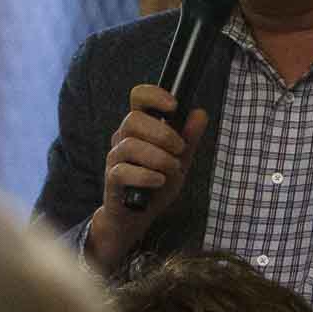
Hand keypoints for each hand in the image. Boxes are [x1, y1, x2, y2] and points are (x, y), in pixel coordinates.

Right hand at [85, 84, 208, 270]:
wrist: (137, 216)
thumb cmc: (156, 183)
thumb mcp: (180, 160)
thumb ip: (189, 138)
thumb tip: (199, 112)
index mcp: (140, 128)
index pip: (138, 97)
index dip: (154, 95)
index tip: (174, 106)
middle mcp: (123, 138)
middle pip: (133, 119)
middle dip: (162, 133)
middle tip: (180, 149)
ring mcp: (115, 159)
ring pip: (130, 145)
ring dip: (158, 156)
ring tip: (172, 169)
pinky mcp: (112, 180)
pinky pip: (124, 171)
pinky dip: (146, 175)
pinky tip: (160, 181)